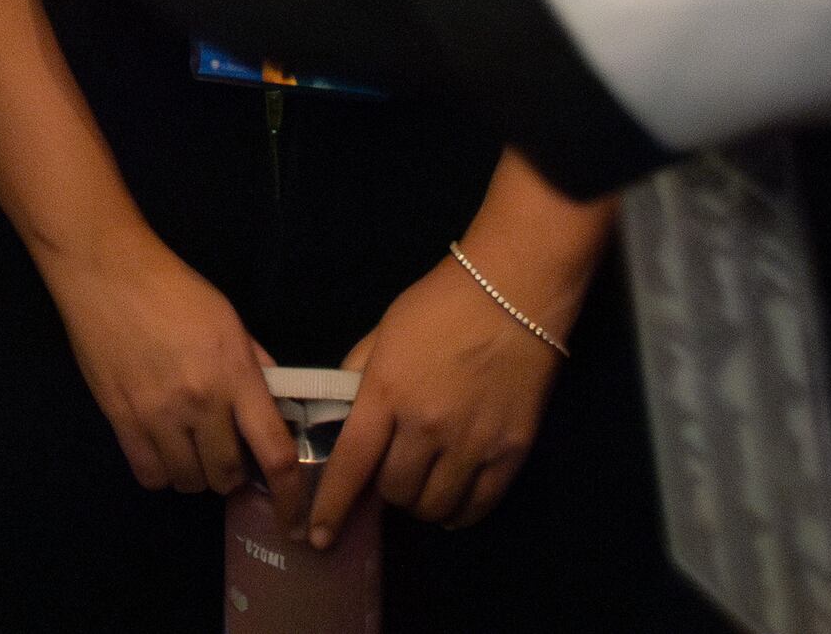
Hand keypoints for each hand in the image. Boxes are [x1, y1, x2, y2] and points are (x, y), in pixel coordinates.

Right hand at [36, 226, 300, 505]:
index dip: (289, 496)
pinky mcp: (121, 418)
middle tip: (225, 452)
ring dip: (196, 474)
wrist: (108, 273)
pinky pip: (150, 474)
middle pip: (227, 476)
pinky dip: (162, 472)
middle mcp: (201, 403)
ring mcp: (158, 414)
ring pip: (189, 481)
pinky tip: (162, 451)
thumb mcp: (229, 321)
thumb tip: (277, 405)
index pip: (275, 454)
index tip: (292, 518)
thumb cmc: (174, 290)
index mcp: (236, 375)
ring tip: (190, 449)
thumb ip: (256, 366)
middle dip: (232, 474)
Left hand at [312, 247, 573, 541]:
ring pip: (433, 507)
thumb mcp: (383, 333)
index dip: (331, 506)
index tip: (317, 536)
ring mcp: (471, 443)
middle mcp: (426, 426)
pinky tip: (453, 502)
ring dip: (420, 504)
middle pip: (394, 492)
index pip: (351, 464)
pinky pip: (477, 506)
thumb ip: (359, 377)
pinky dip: (459, 513)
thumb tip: (339, 417)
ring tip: (423, 484)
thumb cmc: (440, 305)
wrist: (513, 293)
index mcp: (386, 392)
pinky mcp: (510, 453)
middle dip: (385, 490)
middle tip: (391, 471)